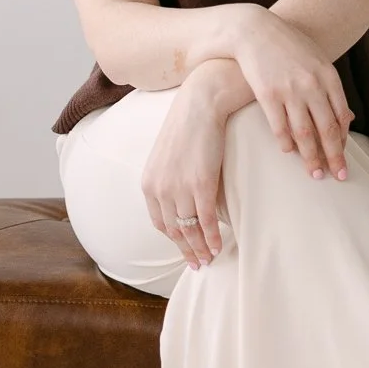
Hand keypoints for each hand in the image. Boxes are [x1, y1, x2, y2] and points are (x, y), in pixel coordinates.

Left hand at [140, 77, 228, 268]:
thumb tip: (181, 197)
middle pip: (174, 230)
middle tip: (199, 263)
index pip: (159, 222)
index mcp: (149, 182)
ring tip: (210, 258)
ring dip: (200, 248)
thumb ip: (170, 178)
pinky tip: (218, 245)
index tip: (185, 250)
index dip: (174, 240)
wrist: (201, 104)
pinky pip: (206, 220)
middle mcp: (160, 189)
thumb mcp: (168, 154)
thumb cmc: (188, 125)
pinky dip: (212, 237)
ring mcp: (180, 188)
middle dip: (187, 250)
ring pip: (190, 229)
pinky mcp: (201, 184)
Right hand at [229, 5, 353, 180]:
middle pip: (327, 129)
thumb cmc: (288, 45)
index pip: (341, 116)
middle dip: (334, 156)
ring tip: (315, 174)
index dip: (343, 141)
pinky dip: (285, 143)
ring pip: (304, 133)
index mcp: (328, 76)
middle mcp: (312, 85)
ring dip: (311, 157)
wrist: (254, 29)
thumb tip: (348, 117)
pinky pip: (279, 127)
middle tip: (339, 176)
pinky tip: (288, 153)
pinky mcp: (267, 94)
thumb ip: (332, 88)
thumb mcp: (317, 60)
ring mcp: (289, 90)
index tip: (344, 158)